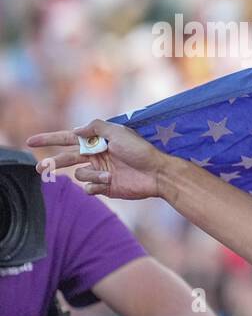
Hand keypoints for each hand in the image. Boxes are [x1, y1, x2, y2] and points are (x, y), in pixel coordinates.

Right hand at [26, 118, 169, 199]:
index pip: (67, 138)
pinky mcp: (105, 187)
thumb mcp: (118, 132)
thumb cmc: (140, 151)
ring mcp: (99, 172)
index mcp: (96, 141)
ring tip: (109, 175)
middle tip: (41, 168)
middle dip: (52, 163)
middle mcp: (95, 156)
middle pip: (66, 159)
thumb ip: (95, 127)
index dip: (48, 139)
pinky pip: (89, 188)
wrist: (157, 173)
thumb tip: (75, 130)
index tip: (30, 141)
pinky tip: (108, 182)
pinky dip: (95, 185)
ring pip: (79, 175)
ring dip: (91, 175)